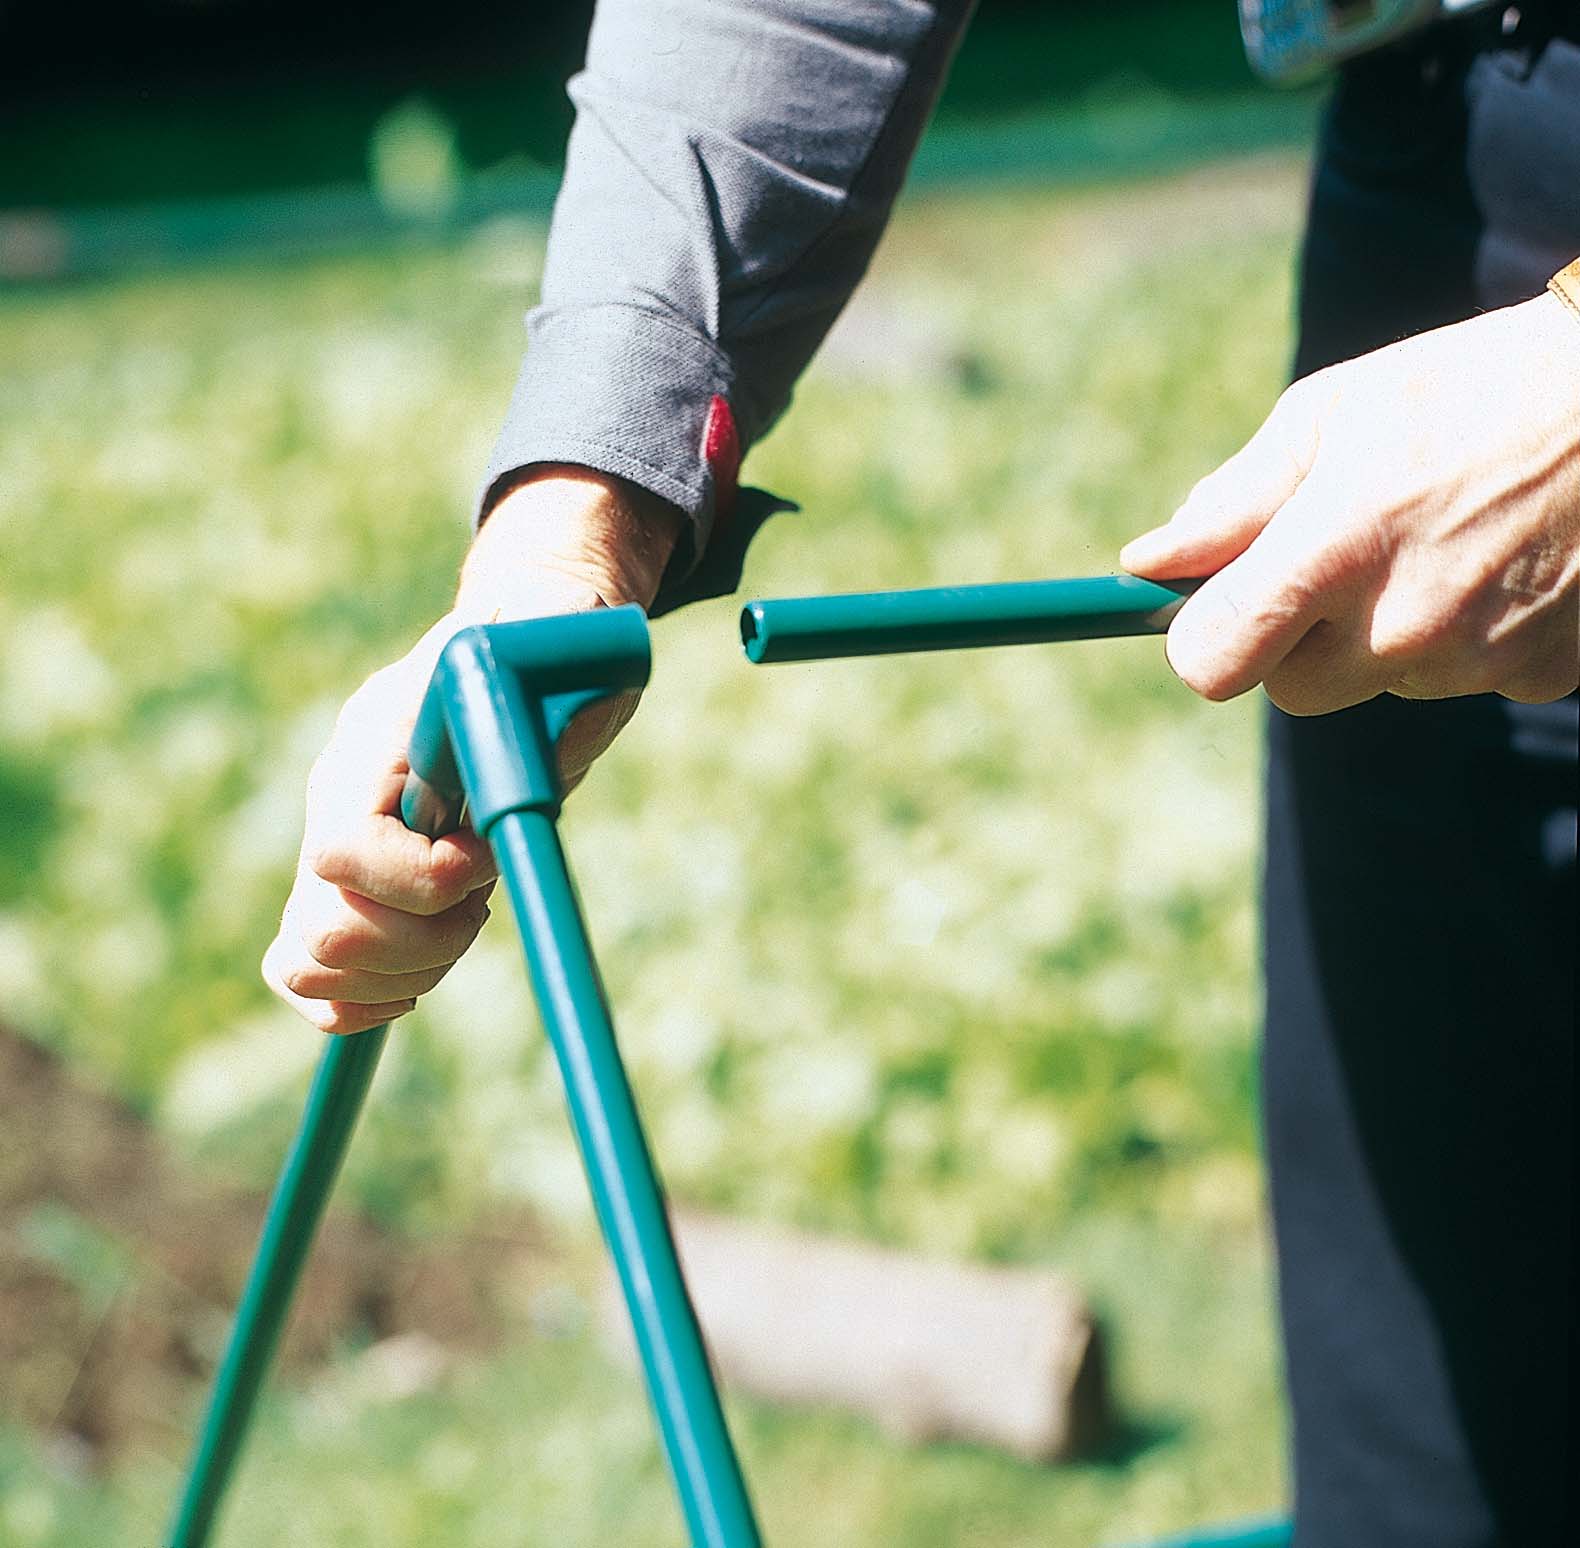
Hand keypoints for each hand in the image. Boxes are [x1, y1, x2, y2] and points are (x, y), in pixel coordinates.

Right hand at [264, 467, 681, 1032]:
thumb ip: (564, 688)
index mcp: (374, 742)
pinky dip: (362, 999)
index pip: (346, 851)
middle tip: (483, 899)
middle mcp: (334, 798)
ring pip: (315, 962)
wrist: (514, 643)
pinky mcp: (343, 886)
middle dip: (423, 940)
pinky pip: (306, 976)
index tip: (488, 857)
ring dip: (407, 969)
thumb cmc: (545, 649)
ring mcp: (331, 845)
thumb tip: (576, 722)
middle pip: (325, 927)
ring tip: (467, 919)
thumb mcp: (564, 655)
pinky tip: (421, 975)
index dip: (425, 880)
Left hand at [1121, 292, 1579, 714]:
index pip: (1211, 662)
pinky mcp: (1541, 677)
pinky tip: (1505, 561)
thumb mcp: (1334, 414)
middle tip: (1344, 554)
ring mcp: (1479, 659)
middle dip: (1297, 636)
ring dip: (1386, 632)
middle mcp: (1403, 623)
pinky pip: (1463, 679)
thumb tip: (1149, 562)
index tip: (1215, 606)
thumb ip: (1235, 501)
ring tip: (1445, 536)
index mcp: (1336, 550)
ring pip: (1379, 681)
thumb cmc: (1471, 388)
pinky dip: (1467, 636)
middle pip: (1292, 687)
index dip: (1203, 638)